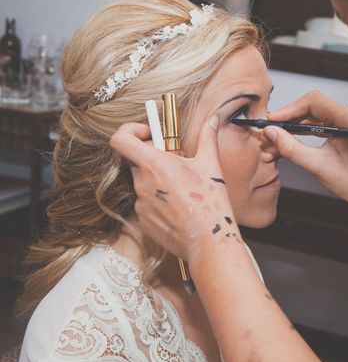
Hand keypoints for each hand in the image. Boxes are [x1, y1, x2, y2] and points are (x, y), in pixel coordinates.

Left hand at [109, 115, 235, 261]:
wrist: (208, 242)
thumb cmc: (210, 203)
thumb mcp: (211, 165)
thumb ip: (208, 138)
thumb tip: (213, 120)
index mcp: (155, 165)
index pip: (121, 139)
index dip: (130, 131)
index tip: (150, 134)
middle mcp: (142, 182)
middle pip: (136, 160)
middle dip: (154, 156)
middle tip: (176, 161)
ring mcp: (140, 203)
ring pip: (143, 181)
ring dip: (158, 179)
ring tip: (182, 187)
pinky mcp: (142, 220)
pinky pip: (146, 201)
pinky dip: (158, 198)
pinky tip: (179, 205)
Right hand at [265, 90, 347, 206]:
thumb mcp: (318, 166)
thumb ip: (292, 148)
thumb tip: (270, 133)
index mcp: (347, 119)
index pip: (312, 102)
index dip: (288, 110)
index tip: (270, 122)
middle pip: (310, 104)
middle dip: (288, 117)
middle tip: (268, 130)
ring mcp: (346, 119)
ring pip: (312, 112)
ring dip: (293, 123)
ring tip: (274, 136)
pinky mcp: (342, 126)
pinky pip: (317, 121)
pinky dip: (302, 128)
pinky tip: (288, 138)